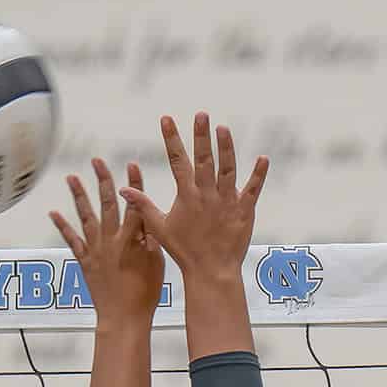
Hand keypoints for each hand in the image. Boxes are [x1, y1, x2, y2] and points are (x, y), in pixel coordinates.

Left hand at [50, 159, 163, 323]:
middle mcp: (111, 240)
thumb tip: (149, 219)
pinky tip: (54, 213)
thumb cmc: (144, 295)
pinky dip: (62, 226)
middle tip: (97, 162)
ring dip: (79, 196)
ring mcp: (96, 249)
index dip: (134, 185)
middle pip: (107, 204)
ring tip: (72, 178)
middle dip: (103, 180)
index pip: (134, 205)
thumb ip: (151, 240)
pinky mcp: (85, 261)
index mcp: (131, 240)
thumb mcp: (157, 264)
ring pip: (86, 216)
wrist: (124, 317)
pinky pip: (72, 240)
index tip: (132, 167)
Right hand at [120, 113, 268, 283]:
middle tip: (202, 115)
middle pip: (204, 161)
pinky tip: (263, 158)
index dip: (171, 139)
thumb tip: (123, 189)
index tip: (167, 118)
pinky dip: (258, 175)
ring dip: (226, 149)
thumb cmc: (184, 251)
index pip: (177, 162)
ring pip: (227, 170)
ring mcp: (226, 202)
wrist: (211, 271)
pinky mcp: (244, 211)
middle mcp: (207, 195)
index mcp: (187, 196)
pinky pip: (253, 190)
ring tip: (223, 129)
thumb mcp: (159, 227)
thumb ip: (143, 205)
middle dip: (201, 137)